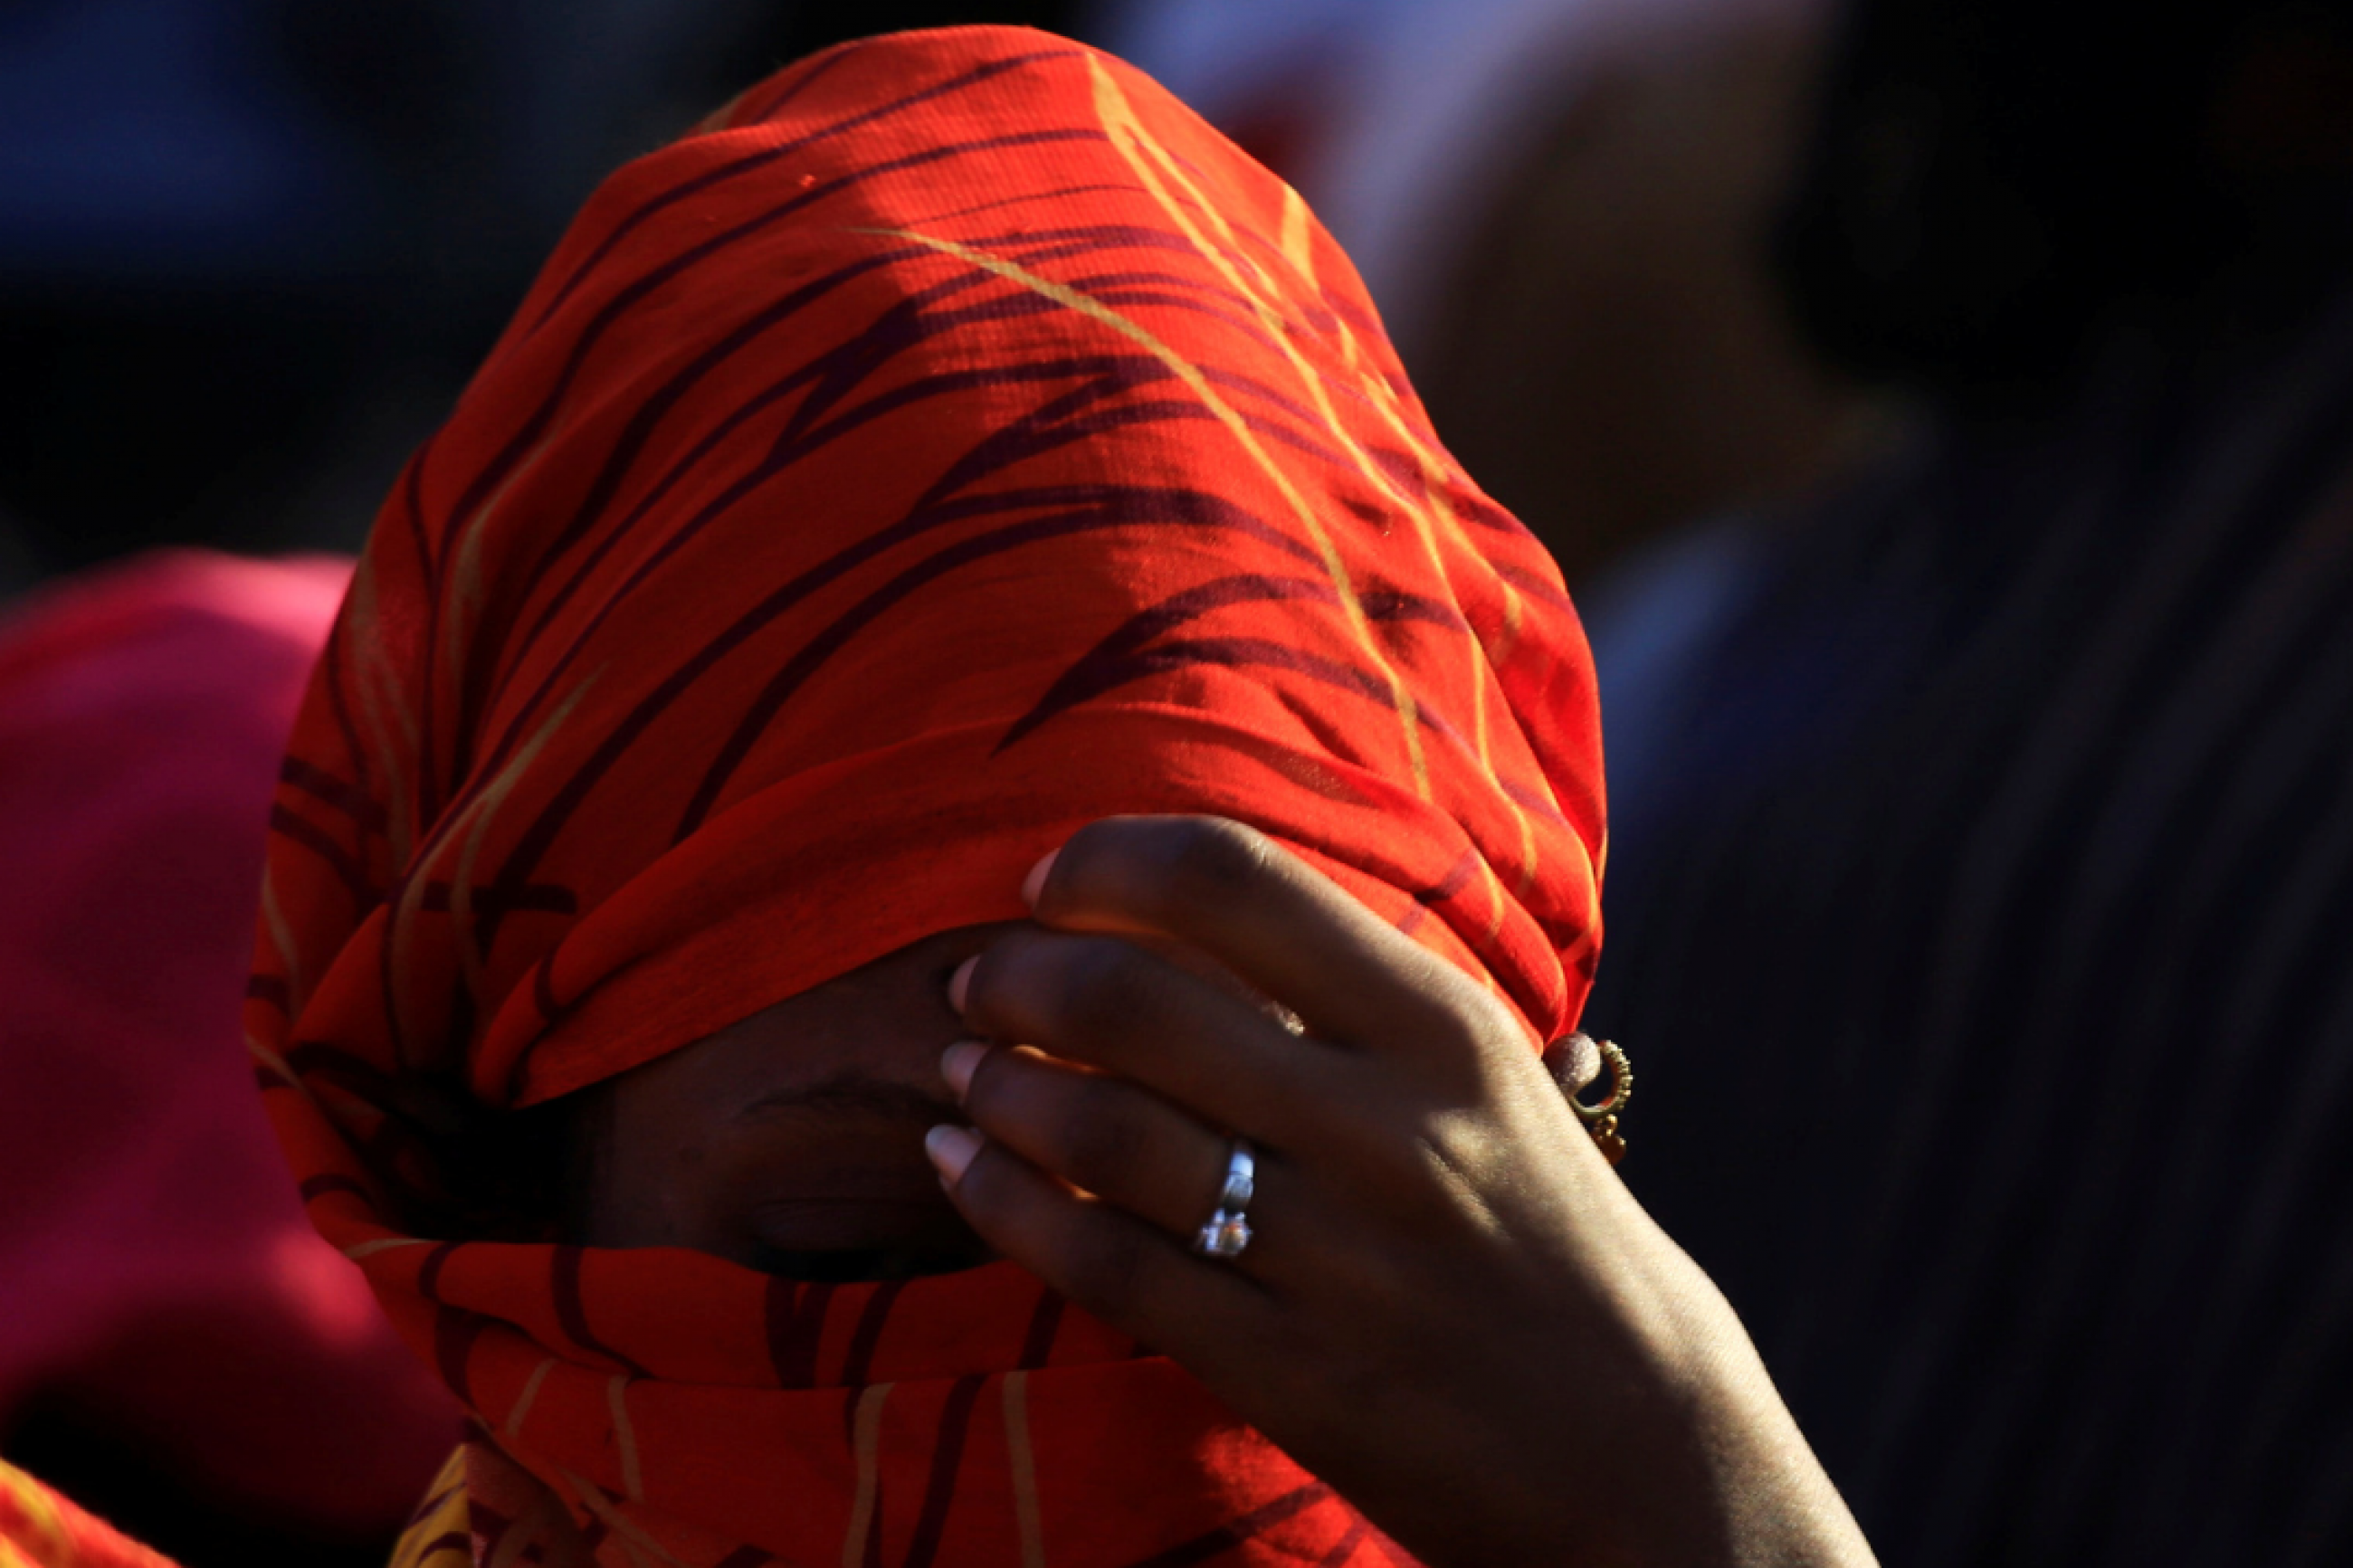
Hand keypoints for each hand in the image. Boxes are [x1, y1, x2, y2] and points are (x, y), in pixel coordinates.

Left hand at [928, 816, 1873, 1567]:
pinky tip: (960, 1168)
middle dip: (1021, 974)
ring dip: (995, 1084)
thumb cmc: (1559, 1252)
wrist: (1653, 1463)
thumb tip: (1187, 919)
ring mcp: (1334, 1255)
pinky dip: (1003, 1203)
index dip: (1111, 859)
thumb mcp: (1493, 1091)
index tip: (1050, 876)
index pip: (1237, 880)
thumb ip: (1358, 1005)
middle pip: (1136, 997)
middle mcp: (1387, 1126)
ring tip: (958, 1067)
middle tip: (976, 980)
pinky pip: (1102, 1265)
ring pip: (1100, 1131)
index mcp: (1444, 1032)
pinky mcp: (1287, 1371)